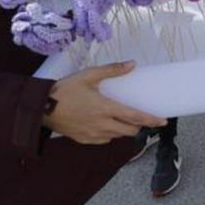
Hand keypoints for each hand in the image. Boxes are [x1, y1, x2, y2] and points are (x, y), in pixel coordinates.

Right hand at [44, 61, 166, 144]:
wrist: (42, 107)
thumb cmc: (66, 89)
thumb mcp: (89, 75)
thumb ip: (112, 70)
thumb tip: (132, 64)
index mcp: (106, 108)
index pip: (135, 117)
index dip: (151, 120)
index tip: (163, 121)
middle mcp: (102, 124)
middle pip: (129, 130)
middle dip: (137, 125)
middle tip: (137, 116)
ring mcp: (93, 134)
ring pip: (117, 136)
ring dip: (122, 129)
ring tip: (118, 117)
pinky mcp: (84, 140)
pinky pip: (103, 140)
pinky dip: (108, 134)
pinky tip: (102, 124)